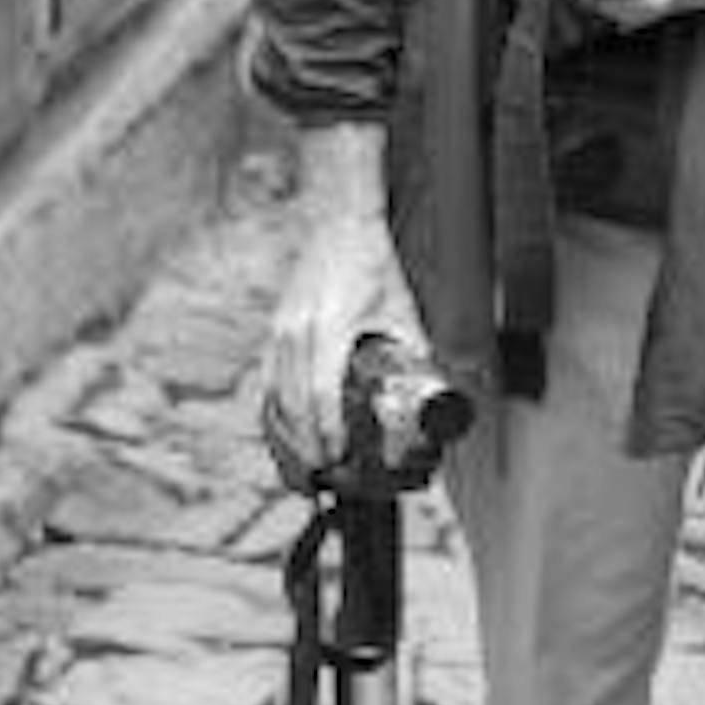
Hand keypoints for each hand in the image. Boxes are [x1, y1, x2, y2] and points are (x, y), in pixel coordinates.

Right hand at [261, 214, 425, 487]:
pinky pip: (267, 385)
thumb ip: (415, 352)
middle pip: (290, 405)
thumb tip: (437, 395)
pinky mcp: (275, 333)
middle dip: (304, 448)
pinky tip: (286, 440)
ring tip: (303, 474)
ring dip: (285, 441)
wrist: (340, 223)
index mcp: (329, 327)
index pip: (319, 393)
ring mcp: (280, 332)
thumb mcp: (403, 308)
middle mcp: (296, 332)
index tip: (338, 459)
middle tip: (322, 481)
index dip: (327, 431)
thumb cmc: (375, 264)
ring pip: (273, 399)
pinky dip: (275, 418)